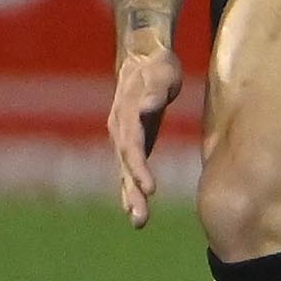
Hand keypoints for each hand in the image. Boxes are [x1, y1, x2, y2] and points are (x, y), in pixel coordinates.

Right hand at [108, 44, 182, 228]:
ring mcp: (122, 137)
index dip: (139, 170)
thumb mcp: (161, 74)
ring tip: (139, 222)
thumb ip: (154, 92)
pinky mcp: (131, 142)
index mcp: (127, 116)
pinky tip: (135, 209)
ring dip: (129, 197)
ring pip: (124, 173)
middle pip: (125, 167)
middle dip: (132, 193)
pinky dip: (130, 189)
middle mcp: (120, 130)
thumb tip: (147, 107)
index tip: (150, 190)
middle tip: (140, 218)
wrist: (142, 58)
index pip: (132, 148)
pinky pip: (128, 170)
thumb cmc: (157, 66)